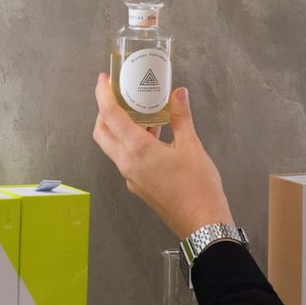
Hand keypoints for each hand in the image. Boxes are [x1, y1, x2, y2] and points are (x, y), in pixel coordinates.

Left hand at [93, 74, 234, 238]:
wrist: (202, 224)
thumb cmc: (198, 187)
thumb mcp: (192, 146)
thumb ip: (181, 117)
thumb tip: (178, 94)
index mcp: (137, 150)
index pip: (110, 116)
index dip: (103, 95)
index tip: (103, 80)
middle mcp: (127, 164)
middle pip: (103, 133)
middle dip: (103, 111)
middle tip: (115, 95)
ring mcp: (131, 177)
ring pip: (113, 147)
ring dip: (118, 127)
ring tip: (138, 111)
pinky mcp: (139, 186)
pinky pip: (126, 158)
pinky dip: (131, 142)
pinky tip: (153, 135)